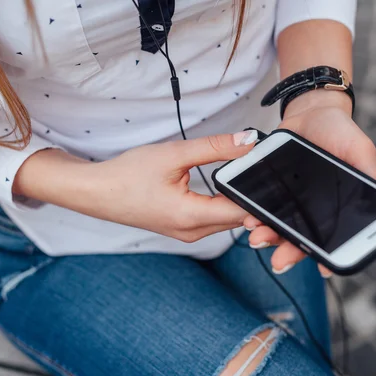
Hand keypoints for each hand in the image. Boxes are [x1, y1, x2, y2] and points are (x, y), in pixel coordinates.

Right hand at [88, 130, 258, 241]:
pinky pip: (214, 221)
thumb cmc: (127, 176)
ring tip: (253, 177)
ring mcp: (187, 234)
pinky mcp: (183, 230)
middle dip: (255, 198)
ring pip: (228, 221)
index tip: (278, 177)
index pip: (243, 211)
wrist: (97, 193)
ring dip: (241, 202)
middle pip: (239, 219)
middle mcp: (192, 232)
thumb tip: (248, 141)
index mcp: (190, 217)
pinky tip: (231, 188)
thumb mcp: (173, 154)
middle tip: (270, 173)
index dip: (263, 196)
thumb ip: (214, 148)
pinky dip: (226, 205)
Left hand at [245, 91, 375, 276]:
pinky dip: (253, 213)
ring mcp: (289, 202)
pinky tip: (247, 216)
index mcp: (336, 209)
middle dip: (290, 252)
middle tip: (280, 261)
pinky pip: (260, 206)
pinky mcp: (269, 189)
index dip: (326, 256)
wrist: (308, 113)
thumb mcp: (360, 150)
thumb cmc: (341, 132)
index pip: (330, 238)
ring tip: (257, 238)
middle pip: (300, 239)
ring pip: (278, 227)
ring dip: (268, 236)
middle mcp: (311, 211)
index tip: (323, 270)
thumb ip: (367, 173)